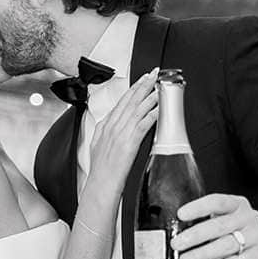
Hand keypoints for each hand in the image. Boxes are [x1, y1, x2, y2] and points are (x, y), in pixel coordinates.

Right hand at [88, 74, 158, 191]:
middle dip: (143, 84)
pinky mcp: (130, 142)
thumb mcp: (97, 146)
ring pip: (138, 108)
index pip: (121, 102)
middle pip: (130, 100)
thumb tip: (111, 124)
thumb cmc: (100, 170)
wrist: (100, 184)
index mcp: (105, 126)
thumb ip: (105, 132)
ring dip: (150, 95)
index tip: (142, 80)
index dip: (133, 89)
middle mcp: (113, 126)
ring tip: (160, 86)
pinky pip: (144, 123)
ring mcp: (121, 133)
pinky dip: (153, 113)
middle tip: (154, 74)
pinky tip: (161, 107)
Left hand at [170, 193, 257, 258]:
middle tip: (177, 243)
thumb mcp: (224, 225)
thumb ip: (207, 225)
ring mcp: (257, 237)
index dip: (198, 207)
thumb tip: (180, 234)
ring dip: (202, 253)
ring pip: (226, 245)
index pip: (217, 202)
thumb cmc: (237, 238)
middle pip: (220, 225)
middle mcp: (249, 218)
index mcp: (238, 205)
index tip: (181, 215)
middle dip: (195, 235)